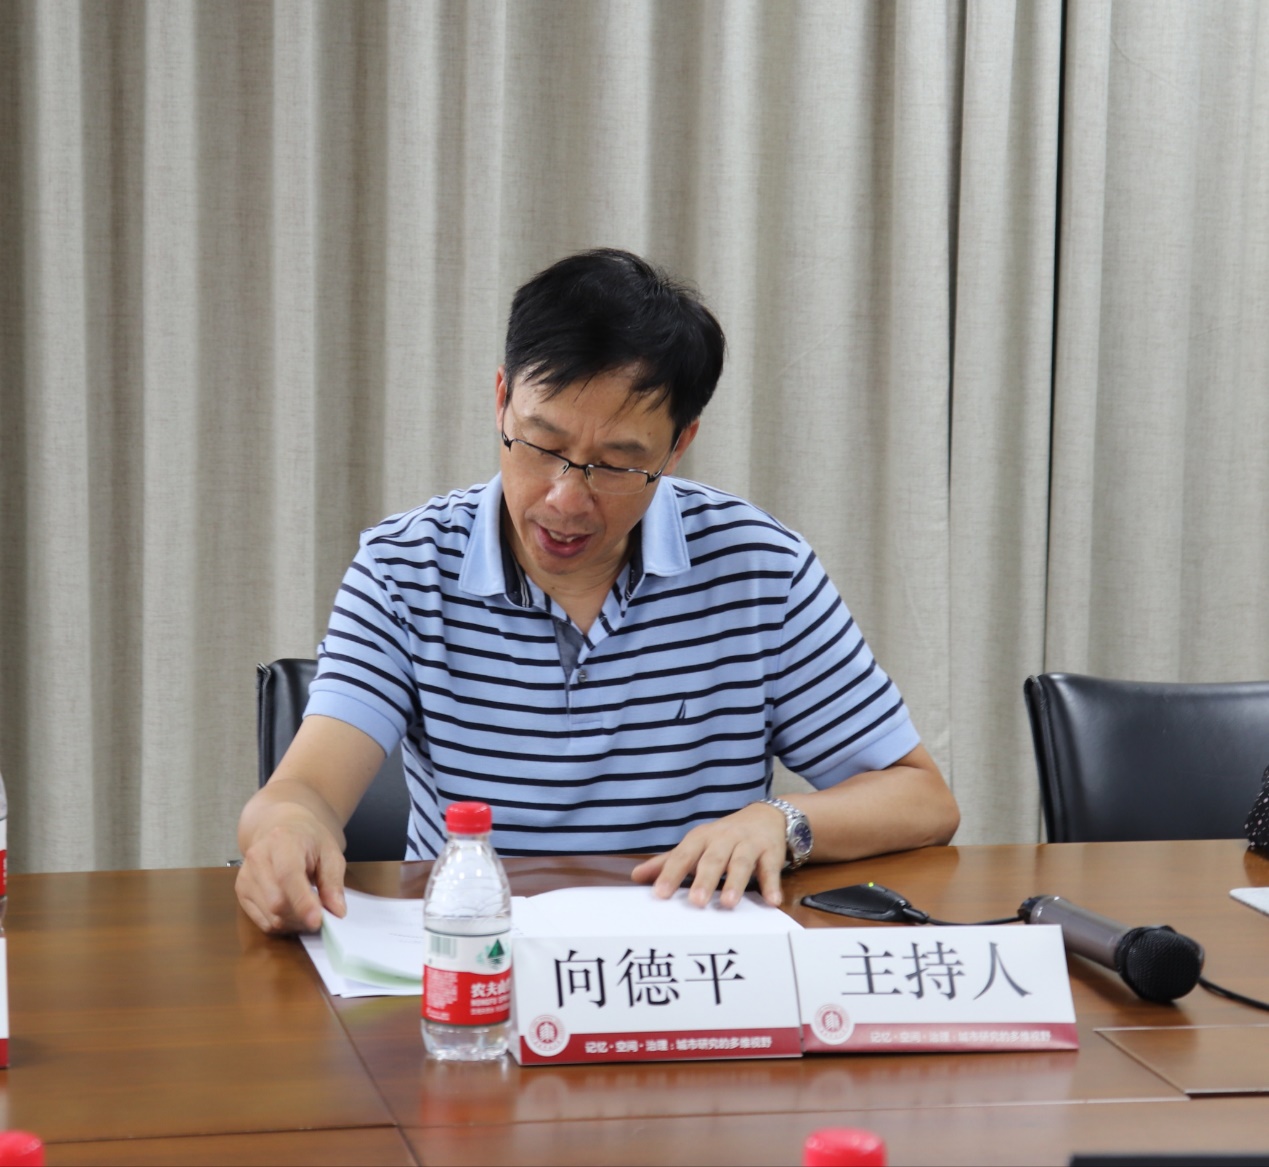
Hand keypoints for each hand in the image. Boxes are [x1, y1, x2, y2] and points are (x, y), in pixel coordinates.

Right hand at [235, 810, 346, 934]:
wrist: (281, 828)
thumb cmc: (309, 841)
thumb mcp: (331, 853)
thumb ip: (333, 881)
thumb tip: (337, 911)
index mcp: (281, 842)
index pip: (288, 876)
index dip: (302, 902)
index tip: (318, 921)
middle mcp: (257, 858)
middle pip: (277, 902)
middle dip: (303, 916)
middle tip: (323, 915)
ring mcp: (246, 877)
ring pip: (270, 917)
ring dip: (295, 923)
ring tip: (309, 911)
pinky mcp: (242, 893)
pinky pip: (263, 922)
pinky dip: (283, 924)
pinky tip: (294, 913)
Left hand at [630, 801, 787, 907]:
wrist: (765, 817)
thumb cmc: (724, 837)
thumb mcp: (696, 845)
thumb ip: (669, 862)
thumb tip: (636, 876)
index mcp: (701, 838)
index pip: (683, 856)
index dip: (671, 874)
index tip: (659, 894)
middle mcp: (724, 839)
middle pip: (712, 859)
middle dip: (704, 879)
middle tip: (696, 903)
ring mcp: (748, 845)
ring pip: (741, 863)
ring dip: (735, 882)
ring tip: (728, 903)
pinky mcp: (771, 852)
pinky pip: (771, 869)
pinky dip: (772, 885)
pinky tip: (772, 901)